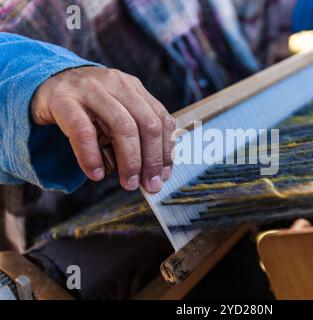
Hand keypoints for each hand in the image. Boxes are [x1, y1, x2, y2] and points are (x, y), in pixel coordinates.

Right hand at [31, 67, 175, 193]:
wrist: (45, 85)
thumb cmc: (86, 108)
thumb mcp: (116, 113)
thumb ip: (134, 134)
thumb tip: (153, 173)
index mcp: (133, 88)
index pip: (161, 119)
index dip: (166, 151)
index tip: (163, 176)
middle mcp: (116, 83)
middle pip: (147, 123)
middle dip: (152, 159)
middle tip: (149, 185)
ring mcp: (90, 88)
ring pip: (122, 126)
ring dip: (130, 161)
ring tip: (129, 184)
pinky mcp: (63, 99)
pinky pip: (83, 131)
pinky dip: (92, 156)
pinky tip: (96, 174)